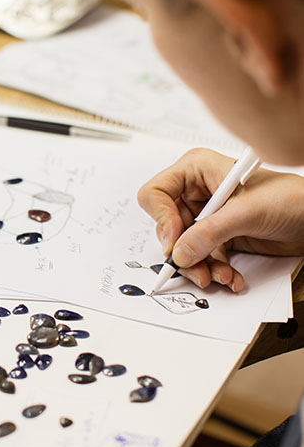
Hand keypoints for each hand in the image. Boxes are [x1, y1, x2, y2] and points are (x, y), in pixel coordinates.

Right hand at [137, 148, 303, 290]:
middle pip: (167, 227)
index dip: (162, 219)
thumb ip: (210, 232)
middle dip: (183, 252)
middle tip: (197, 270)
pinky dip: (214, 269)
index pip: (156, 193)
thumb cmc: (293, 198)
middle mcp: (196, 191)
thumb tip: (179, 253)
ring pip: (183, 246)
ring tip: (220, 276)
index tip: (175, 243)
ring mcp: (206, 214)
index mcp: (196, 170)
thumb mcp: (247, 212)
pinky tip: (231, 276)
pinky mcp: (217, 234)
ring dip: (200, 266)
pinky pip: (201, 256)